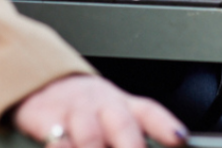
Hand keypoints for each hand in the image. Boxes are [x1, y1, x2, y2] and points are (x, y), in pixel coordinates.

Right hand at [12, 74, 185, 147]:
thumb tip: (166, 141)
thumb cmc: (86, 108)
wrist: (42, 80)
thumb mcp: (112, 113)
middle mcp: (102, 106)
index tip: (179, 139)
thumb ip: (132, 133)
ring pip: (90, 133)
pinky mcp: (45, 120)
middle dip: (131, 146)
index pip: (149, 112)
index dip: (165, 126)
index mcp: (122, 104)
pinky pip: (55, 139)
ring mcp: (74, 112)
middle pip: (122, 124)